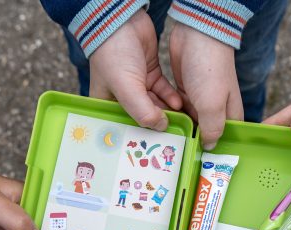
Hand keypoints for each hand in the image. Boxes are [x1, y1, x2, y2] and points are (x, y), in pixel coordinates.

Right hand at [89, 9, 181, 129]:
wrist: (122, 20)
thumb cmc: (113, 54)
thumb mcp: (127, 88)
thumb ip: (144, 111)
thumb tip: (162, 127)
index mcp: (107, 104)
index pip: (124, 127)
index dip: (138, 138)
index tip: (155, 148)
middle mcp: (121, 97)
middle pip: (143, 118)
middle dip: (158, 126)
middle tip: (175, 137)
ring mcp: (137, 85)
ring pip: (156, 105)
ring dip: (168, 112)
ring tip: (183, 122)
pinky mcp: (150, 74)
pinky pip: (163, 91)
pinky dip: (171, 97)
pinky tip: (180, 104)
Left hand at [169, 23, 242, 149]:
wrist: (197, 34)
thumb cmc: (210, 70)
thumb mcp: (213, 105)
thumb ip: (212, 128)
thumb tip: (209, 147)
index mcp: (229, 114)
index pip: (223, 140)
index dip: (212, 153)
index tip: (197, 166)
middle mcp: (215, 109)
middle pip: (202, 133)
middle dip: (191, 142)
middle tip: (174, 157)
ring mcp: (199, 99)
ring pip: (187, 122)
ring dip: (178, 129)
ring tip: (163, 144)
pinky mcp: (184, 90)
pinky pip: (176, 109)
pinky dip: (170, 115)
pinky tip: (159, 125)